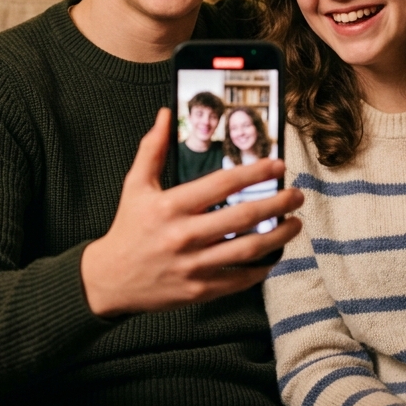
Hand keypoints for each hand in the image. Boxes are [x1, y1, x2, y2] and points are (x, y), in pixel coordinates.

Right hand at [79, 108, 302, 316]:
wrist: (109, 280)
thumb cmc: (127, 228)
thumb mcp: (135, 185)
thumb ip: (153, 148)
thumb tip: (165, 114)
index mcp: (171, 206)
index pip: (222, 184)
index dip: (254, 172)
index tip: (278, 165)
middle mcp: (184, 235)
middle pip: (243, 217)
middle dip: (277, 204)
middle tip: (296, 195)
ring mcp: (193, 265)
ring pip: (248, 250)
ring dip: (278, 236)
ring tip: (295, 224)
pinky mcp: (199, 290)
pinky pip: (239, 279)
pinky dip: (261, 268)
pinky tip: (273, 255)